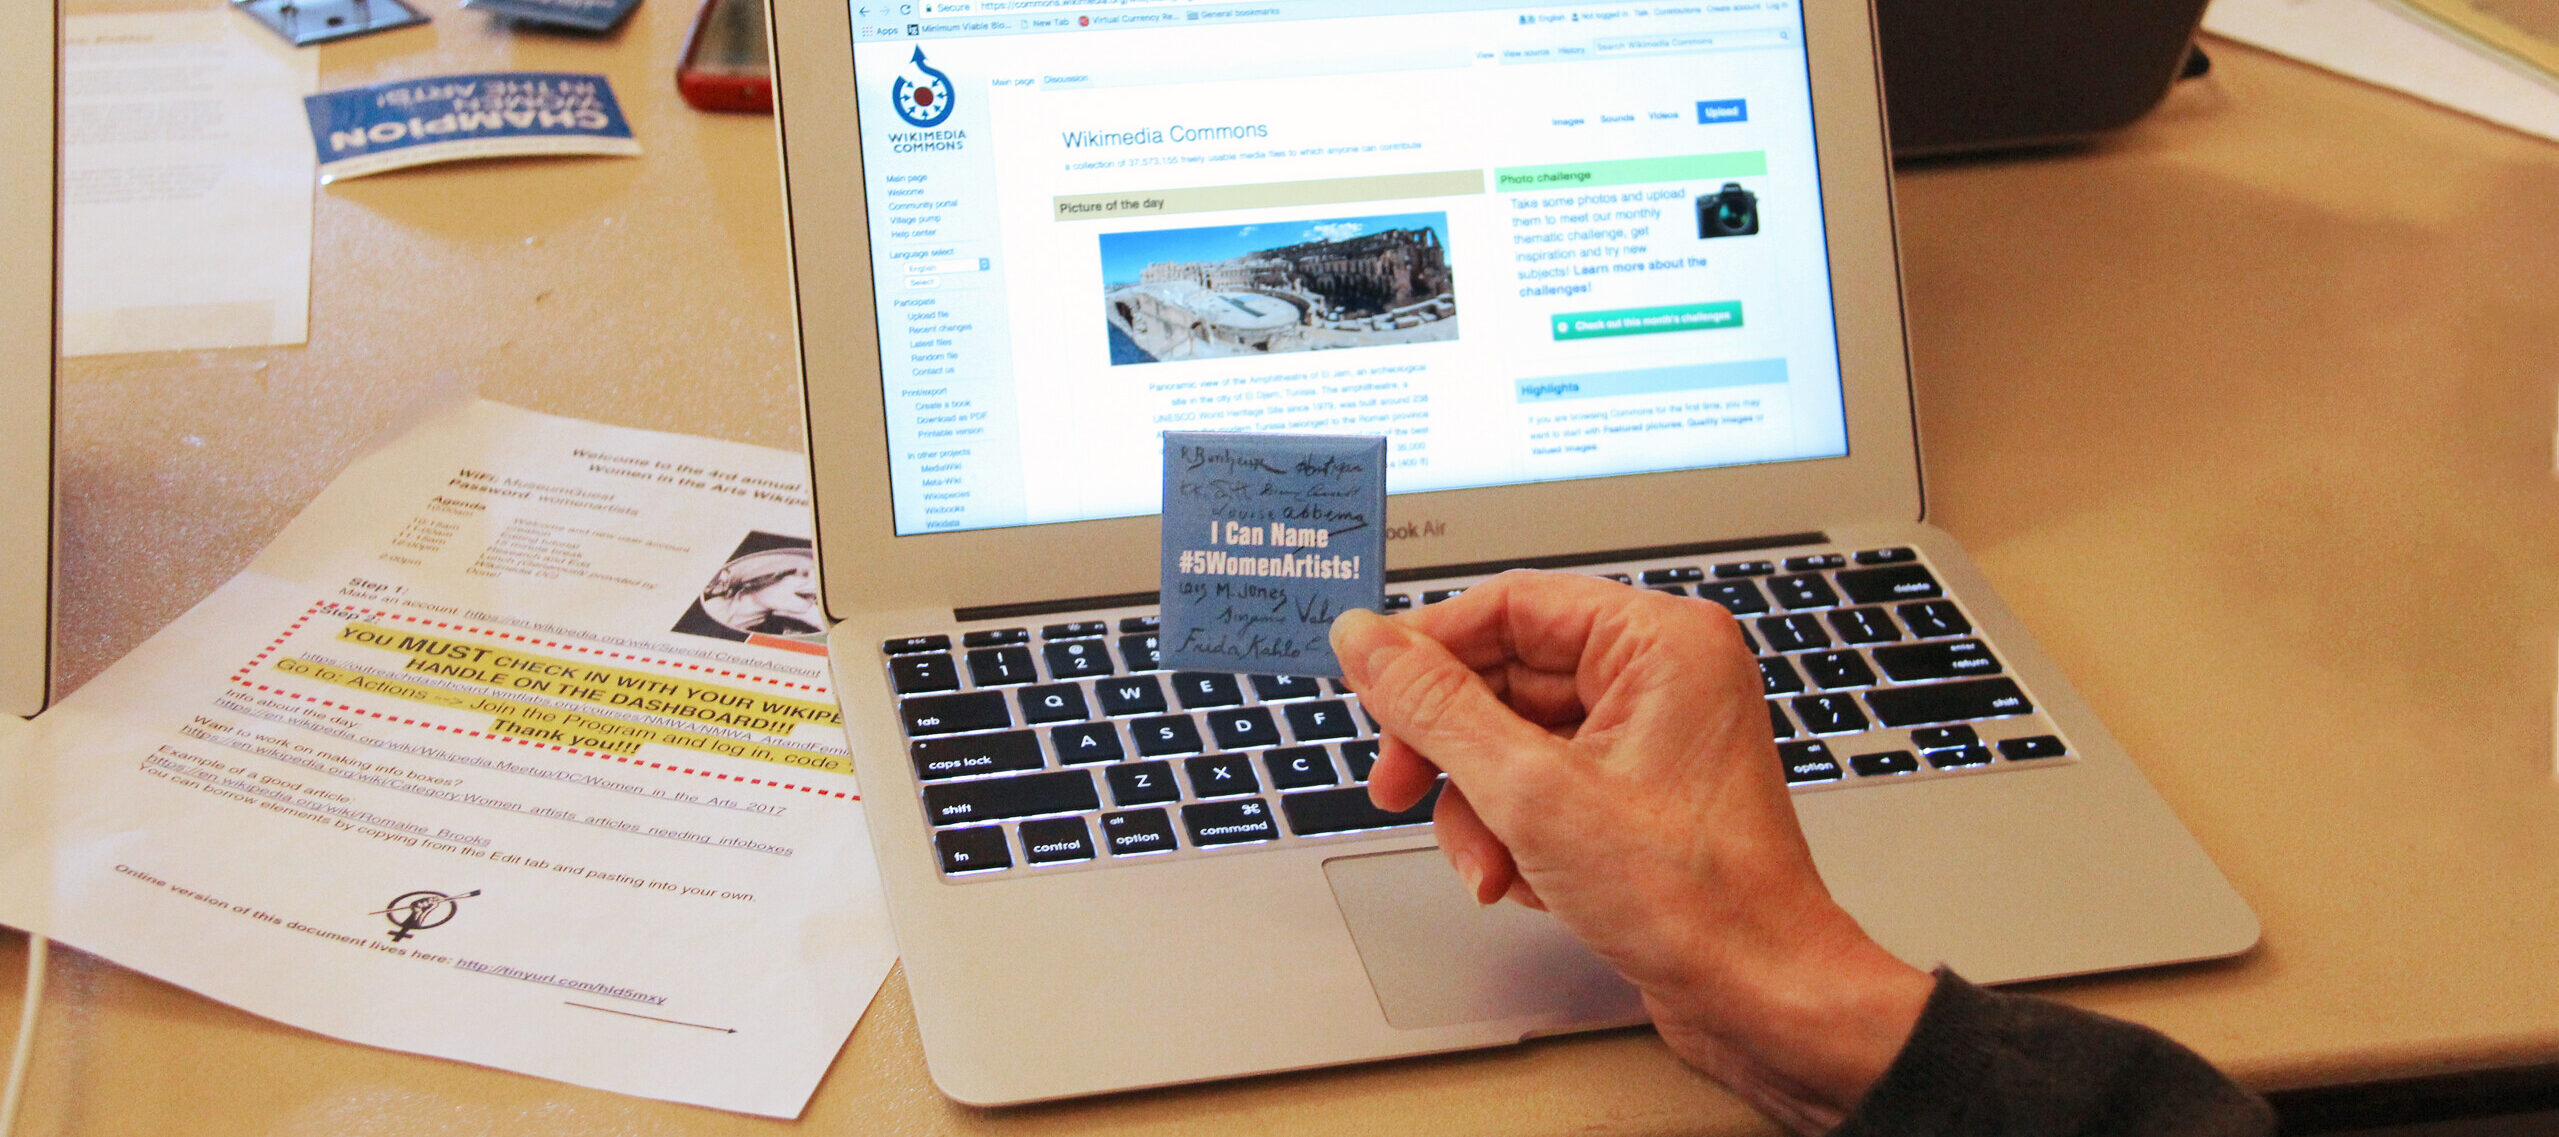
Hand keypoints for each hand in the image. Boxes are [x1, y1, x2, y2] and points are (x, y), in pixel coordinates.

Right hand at [1331, 571, 1931, 1133]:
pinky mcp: (1640, 796)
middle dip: (1452, 753)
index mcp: (1658, 642)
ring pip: (1513, 743)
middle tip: (1404, 790)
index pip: (1509, 606)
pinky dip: (1518, 834)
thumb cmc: (1696, 900)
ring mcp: (1652, 739)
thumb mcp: (1531, 793)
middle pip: (1504, 679)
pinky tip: (1527, 881)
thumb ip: (1435, 708)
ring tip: (1490, 866)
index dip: (1427, 650)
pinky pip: (1544, 787)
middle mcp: (1662, 677)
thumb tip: (1365, 641)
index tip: (1369, 689)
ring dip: (1480, 809)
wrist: (1764, 1000)